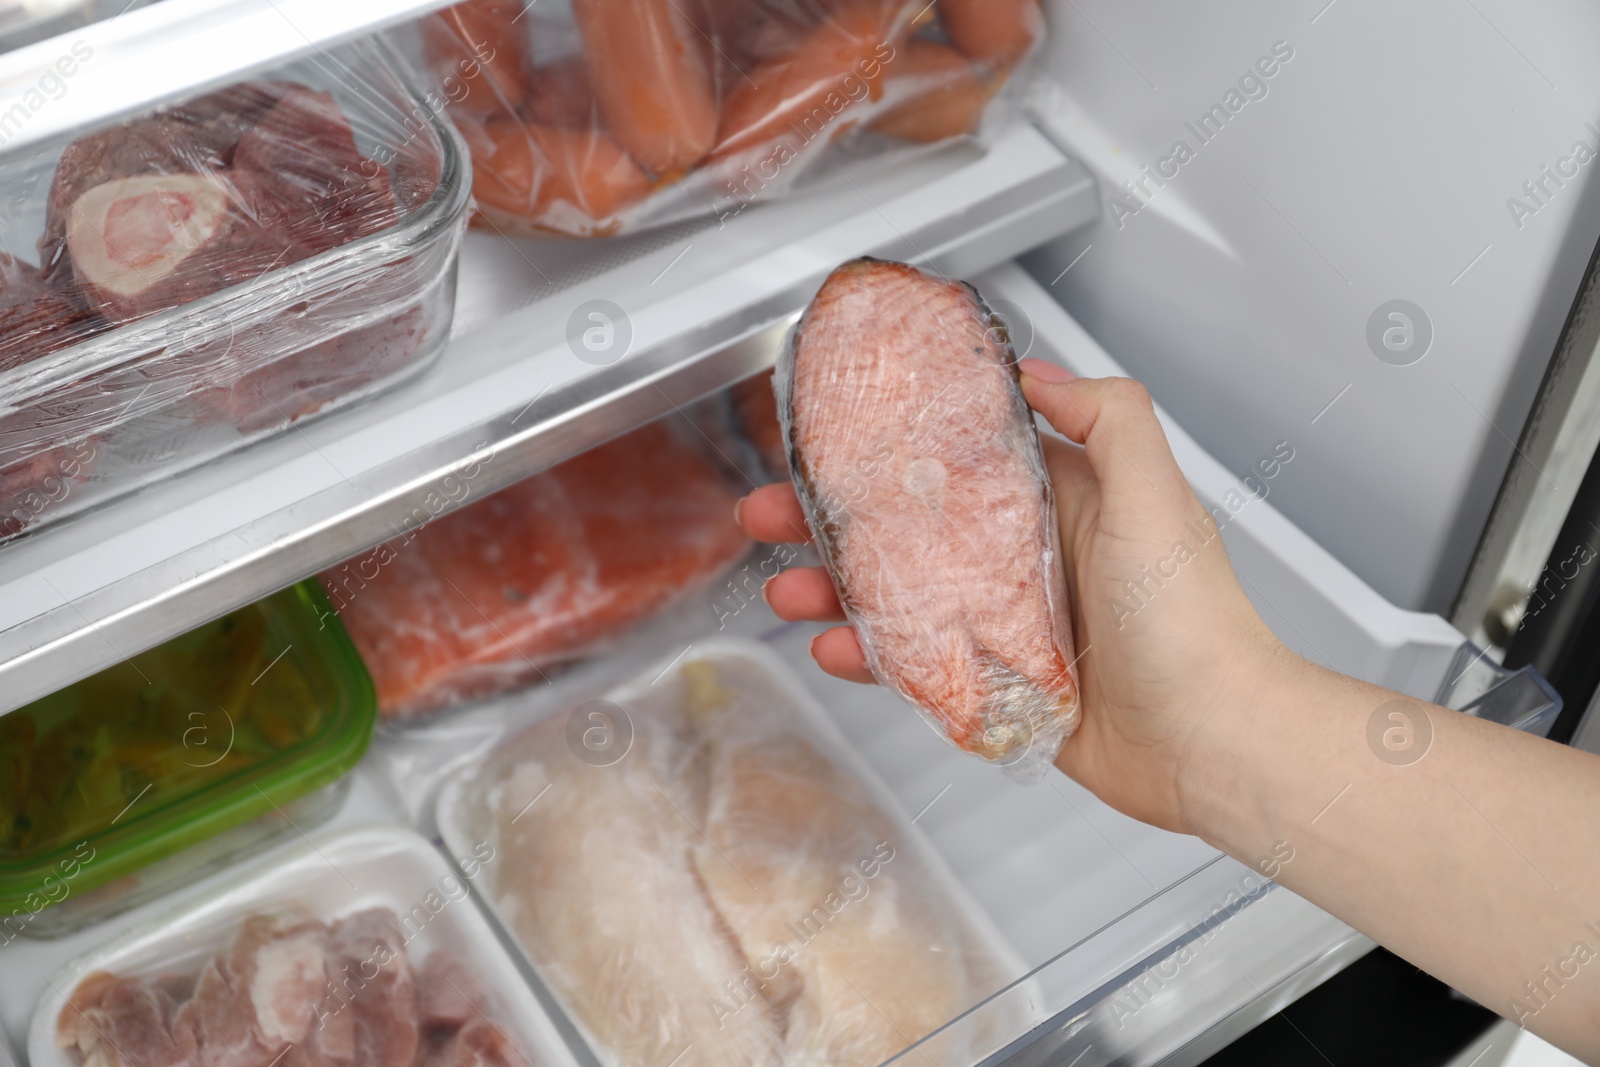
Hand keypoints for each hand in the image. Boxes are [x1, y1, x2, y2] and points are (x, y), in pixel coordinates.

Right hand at [736, 359, 1292, 833]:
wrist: (1216, 742)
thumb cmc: (1195, 620)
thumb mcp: (1157, 494)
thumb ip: (1108, 418)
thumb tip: (1039, 371)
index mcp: (1060, 504)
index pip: (955, 463)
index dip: (890, 449)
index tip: (834, 438)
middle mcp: (1028, 560)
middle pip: (910, 529)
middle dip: (835, 520)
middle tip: (772, 513)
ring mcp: (1009, 627)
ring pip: (903, 598)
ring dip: (837, 590)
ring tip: (786, 590)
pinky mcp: (1001, 688)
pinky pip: (920, 668)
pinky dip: (872, 659)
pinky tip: (835, 651)